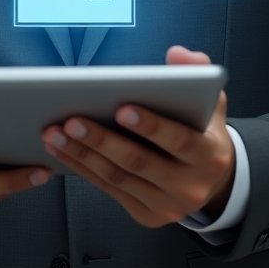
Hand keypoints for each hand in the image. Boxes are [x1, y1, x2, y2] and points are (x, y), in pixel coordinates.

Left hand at [40, 46, 234, 227]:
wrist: (212, 180)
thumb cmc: (203, 131)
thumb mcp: (209, 98)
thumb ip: (197, 71)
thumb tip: (178, 53)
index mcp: (210, 155)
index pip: (179, 140)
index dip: (150, 126)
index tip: (121, 108)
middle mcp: (191, 186)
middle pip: (139, 162)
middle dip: (102, 140)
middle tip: (72, 120)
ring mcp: (167, 205)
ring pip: (118, 178)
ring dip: (83, 154)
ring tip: (56, 133)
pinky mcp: (146, 214)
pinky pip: (109, 190)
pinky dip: (83, 169)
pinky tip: (63, 151)